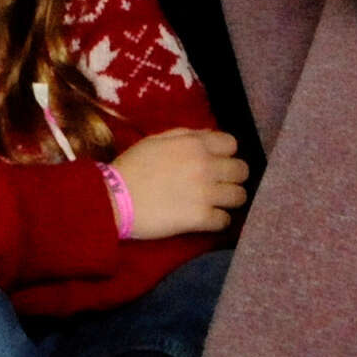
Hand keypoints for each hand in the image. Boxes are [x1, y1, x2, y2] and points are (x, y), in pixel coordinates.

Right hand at [112, 127, 249, 239]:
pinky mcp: (201, 218)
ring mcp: (206, 193)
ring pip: (240, 196)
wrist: (114, 199)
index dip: (225, 153)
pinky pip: (226, 220)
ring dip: (229, 199)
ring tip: (216, 202)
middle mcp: (206, 166)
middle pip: (242, 170)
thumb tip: (209, 137)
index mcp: (195, 144)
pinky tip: (206, 218)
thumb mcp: (157, 140)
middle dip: (232, 176)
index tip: (216, 161)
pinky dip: (218, 220)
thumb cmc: (132, 166)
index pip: (232, 144)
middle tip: (220, 184)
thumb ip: (186, 136)